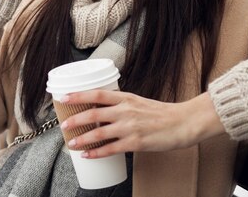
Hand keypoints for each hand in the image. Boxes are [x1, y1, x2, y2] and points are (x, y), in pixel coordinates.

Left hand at [59, 90, 224, 157]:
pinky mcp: (136, 142)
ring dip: (82, 139)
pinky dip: (97, 152)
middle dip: (75, 120)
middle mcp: (125, 110)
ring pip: (99, 132)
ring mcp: (130, 127)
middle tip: (63, 125)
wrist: (183, 122)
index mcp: (126, 97)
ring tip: (71, 143)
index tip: (63, 98)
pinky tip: (88, 155)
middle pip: (93, 113)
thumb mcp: (138, 102)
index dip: (78, 95)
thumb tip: (100, 110)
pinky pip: (111, 149)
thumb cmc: (161, 113)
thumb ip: (120, 105)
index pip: (96, 93)